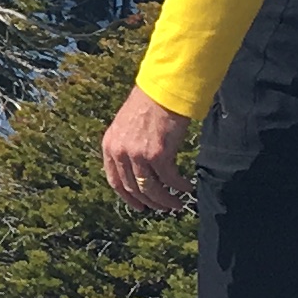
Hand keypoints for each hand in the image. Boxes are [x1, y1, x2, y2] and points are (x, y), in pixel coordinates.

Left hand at [102, 86, 195, 212]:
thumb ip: (127, 148)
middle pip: (134, 188)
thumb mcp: (126, 126)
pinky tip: (187, 188)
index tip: (139, 206)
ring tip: (177, 204)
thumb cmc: (149, 104)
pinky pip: (170, 180)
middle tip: (163, 207)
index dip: (128, 197)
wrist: (164, 90)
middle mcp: (120, 152)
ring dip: (165, 200)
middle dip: (150, 202)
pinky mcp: (158, 155)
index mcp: (110, 145)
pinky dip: (179, 187)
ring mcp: (137, 154)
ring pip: (151, 189)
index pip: (115, 181)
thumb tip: (139, 171)